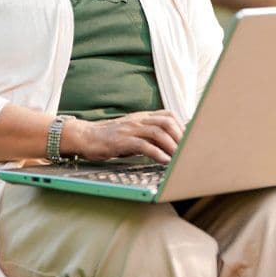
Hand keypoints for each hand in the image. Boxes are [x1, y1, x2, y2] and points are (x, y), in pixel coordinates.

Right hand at [62, 110, 184, 164]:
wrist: (86, 136)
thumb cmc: (110, 137)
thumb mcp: (132, 132)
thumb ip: (148, 134)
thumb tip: (168, 145)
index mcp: (142, 117)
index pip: (168, 115)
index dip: (181, 126)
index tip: (189, 140)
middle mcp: (138, 120)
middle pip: (166, 121)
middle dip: (180, 136)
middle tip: (187, 151)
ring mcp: (130, 129)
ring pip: (158, 132)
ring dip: (172, 145)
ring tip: (179, 158)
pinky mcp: (122, 140)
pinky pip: (143, 145)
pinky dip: (157, 153)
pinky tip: (164, 161)